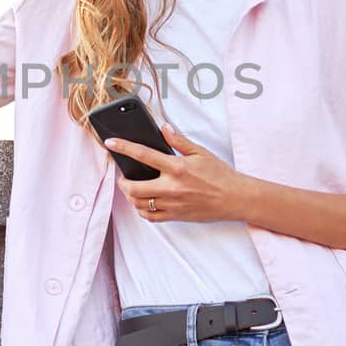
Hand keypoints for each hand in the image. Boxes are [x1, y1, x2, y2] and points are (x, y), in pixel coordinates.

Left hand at [106, 122, 246, 222]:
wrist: (235, 198)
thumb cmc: (220, 174)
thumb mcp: (200, 152)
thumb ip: (179, 141)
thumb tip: (164, 128)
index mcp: (177, 167)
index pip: (143, 155)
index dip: (123, 148)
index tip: (110, 143)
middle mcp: (172, 187)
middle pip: (133, 188)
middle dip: (122, 182)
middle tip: (123, 176)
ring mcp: (172, 204)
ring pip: (139, 204)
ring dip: (130, 196)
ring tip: (132, 189)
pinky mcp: (176, 216)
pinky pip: (151, 217)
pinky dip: (142, 210)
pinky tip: (144, 203)